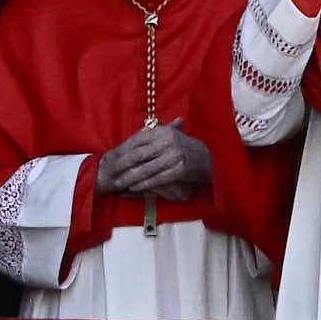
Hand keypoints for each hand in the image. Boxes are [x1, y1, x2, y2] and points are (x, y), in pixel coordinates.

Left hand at [95, 118, 212, 195]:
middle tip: (111, 174)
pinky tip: (134, 187)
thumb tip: (134, 135)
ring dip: (131, 177)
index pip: (137, 140)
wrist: (209, 159)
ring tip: (119, 183)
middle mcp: (168, 141)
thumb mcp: (170, 135)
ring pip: (146, 169)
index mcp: (163, 131)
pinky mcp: (179, 169)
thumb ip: (153, 134)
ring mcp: (174, 156)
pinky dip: (144, 184)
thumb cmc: (185, 147)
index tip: (111, 159)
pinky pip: (157, 178)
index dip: (123, 150)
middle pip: (139, 155)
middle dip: (123, 166)